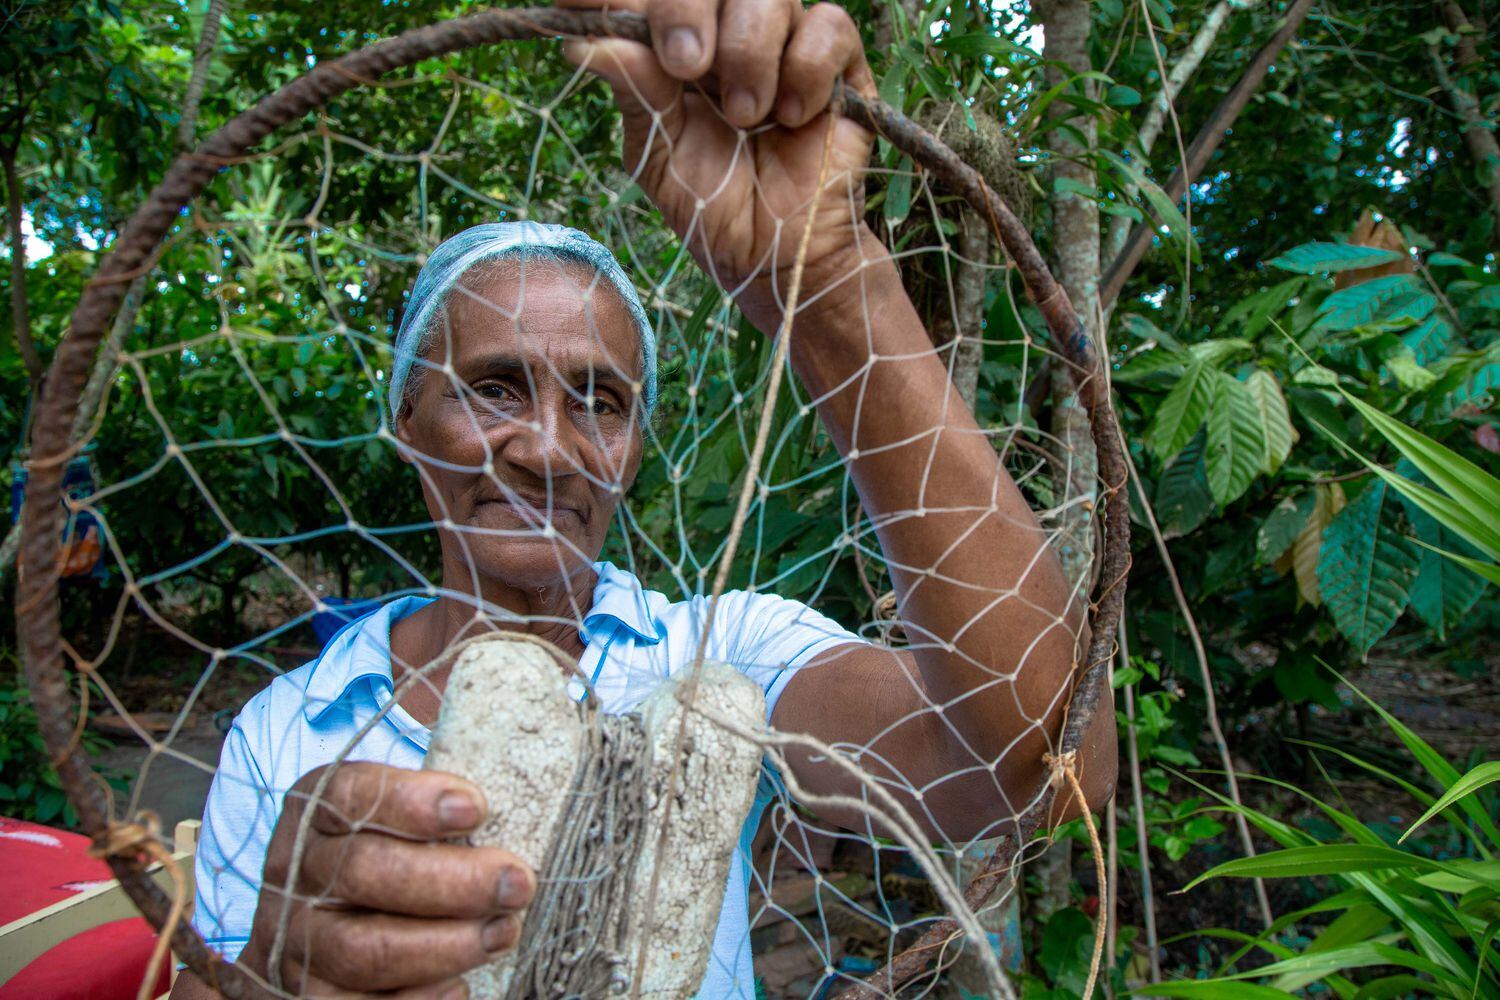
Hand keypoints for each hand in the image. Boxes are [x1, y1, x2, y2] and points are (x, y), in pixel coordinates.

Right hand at [239, 763, 534, 997]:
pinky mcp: (304, 996)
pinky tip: (459, 988)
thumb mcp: (402, 809)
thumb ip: (446, 792)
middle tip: (517, 883)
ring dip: (444, 945)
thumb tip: (529, 752)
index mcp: (318, 808)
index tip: (477, 807)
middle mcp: (297, 870)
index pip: (355, 795)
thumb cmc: (388, 850)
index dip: (413, 801)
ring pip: (363, 948)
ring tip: (503, 932)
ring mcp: (296, 938)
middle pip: (364, 872)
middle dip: (452, 881)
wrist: (316, 928)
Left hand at [560, 0, 877, 329]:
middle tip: (684, 64)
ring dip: (749, 53)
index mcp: (672, 48)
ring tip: (746, 118)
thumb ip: (634, 93)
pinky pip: (828, 25)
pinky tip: (794, 117)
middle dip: (685, 7)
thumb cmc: (712, 208)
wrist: (776, 258)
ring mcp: (783, 46)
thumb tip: (583, 44)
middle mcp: (725, 35)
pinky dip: (806, 68)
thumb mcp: (658, 156)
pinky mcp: (839, 65)